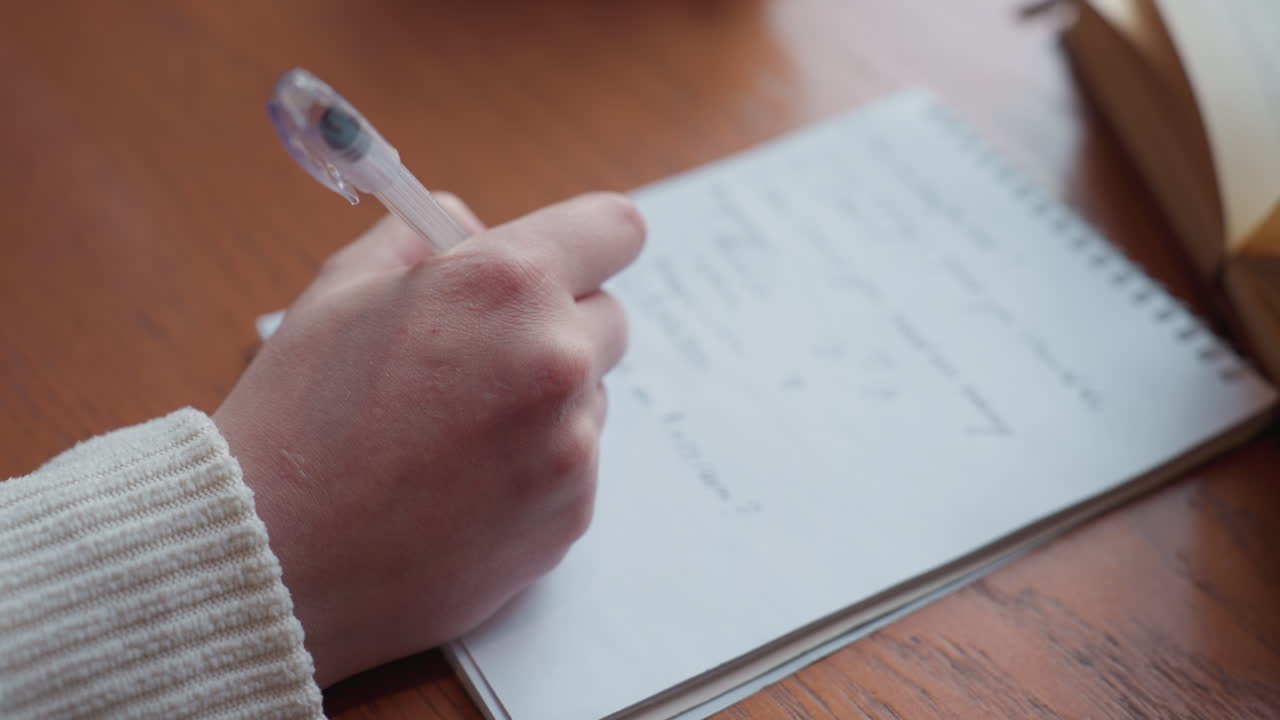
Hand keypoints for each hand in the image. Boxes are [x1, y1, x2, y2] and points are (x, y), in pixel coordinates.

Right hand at [212, 192, 644, 686]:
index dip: (589, 240)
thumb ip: (418, 235)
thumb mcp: (340, 290)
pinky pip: (576, 467)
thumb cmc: (295, 417)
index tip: (566, 258)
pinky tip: (462, 485)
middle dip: (558, 324)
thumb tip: (468, 223)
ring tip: (458, 431)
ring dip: (549, 400)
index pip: (616, 229)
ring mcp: (570, 445)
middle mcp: (556, 359)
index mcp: (506, 284)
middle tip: (485, 352)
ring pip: (592, 398)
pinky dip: (537, 467)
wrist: (275, 556)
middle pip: (609, 319)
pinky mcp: (571, 514)